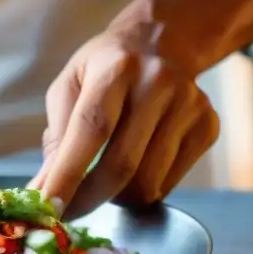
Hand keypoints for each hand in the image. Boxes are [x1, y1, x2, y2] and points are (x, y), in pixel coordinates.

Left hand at [30, 26, 218, 217]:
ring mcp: (189, 106)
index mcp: (116, 68)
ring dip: (118, 196)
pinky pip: (169, 184)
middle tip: (69, 211)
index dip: (69, 174)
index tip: (50, 209)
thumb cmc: (105, 69)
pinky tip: (137, 167)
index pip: (92, 130)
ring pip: (147, 183)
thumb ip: (56, 137)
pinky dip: (144, 189)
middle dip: (89, 199)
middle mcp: (158, 84)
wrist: (163, 42)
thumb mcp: (70, 86)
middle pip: (123, 165)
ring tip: (106, 179)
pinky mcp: (208, 127)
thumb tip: (44, 191)